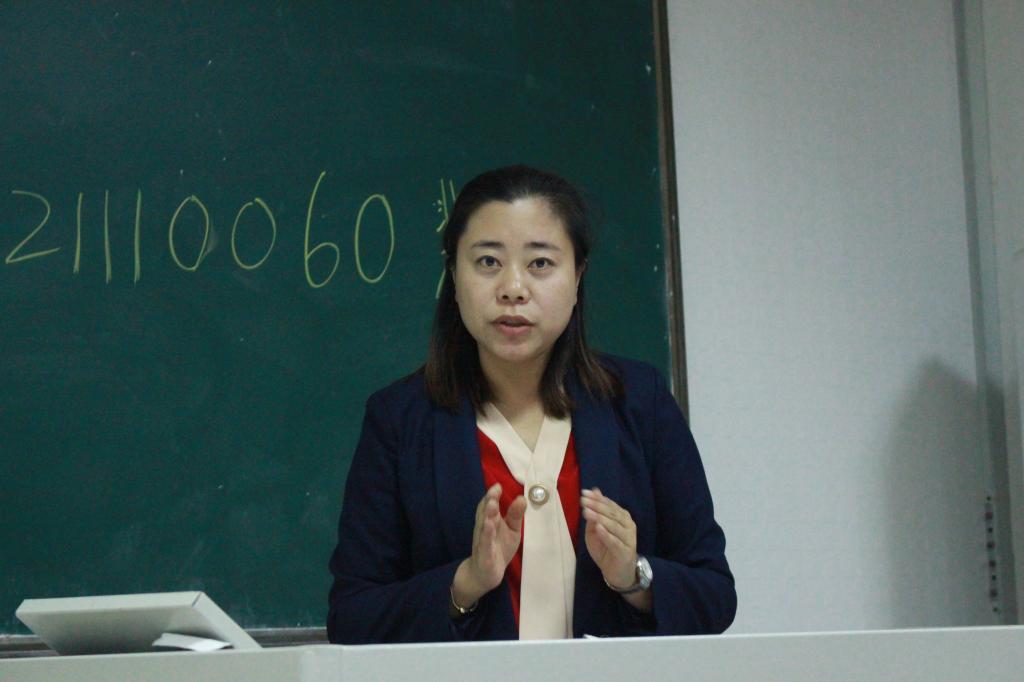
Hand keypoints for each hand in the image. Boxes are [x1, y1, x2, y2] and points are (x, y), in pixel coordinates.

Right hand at [451, 483, 526, 608]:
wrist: (485, 574)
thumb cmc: (499, 547)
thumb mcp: (511, 530)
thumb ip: (515, 515)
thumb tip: (522, 497)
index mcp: (490, 520)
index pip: (489, 504)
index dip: (492, 495)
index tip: (498, 485)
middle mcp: (484, 528)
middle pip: (485, 512)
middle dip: (489, 501)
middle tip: (494, 490)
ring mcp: (483, 541)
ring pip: (484, 526)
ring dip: (487, 515)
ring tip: (491, 504)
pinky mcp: (485, 554)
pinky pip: (485, 543)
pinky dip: (487, 535)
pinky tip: (489, 527)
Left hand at [581, 487, 637, 588]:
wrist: (617, 572)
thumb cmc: (606, 548)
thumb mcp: (596, 529)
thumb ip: (596, 512)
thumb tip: (594, 490)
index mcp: (622, 517)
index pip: (610, 505)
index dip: (597, 499)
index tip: (584, 493)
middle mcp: (628, 525)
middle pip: (612, 513)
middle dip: (597, 506)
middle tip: (584, 500)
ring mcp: (629, 539)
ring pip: (614, 526)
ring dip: (600, 518)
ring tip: (587, 512)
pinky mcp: (625, 552)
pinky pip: (615, 542)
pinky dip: (607, 535)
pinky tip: (598, 528)